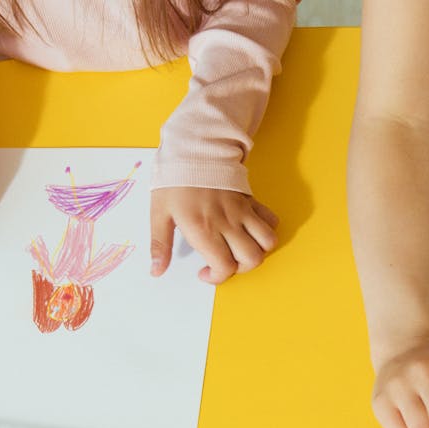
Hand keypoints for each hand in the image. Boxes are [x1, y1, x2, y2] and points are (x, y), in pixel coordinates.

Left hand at [150, 187, 278, 283]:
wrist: (193, 149)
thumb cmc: (174, 180)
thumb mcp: (159, 213)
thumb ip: (160, 245)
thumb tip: (156, 271)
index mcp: (204, 229)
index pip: (225, 267)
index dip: (217, 277)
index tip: (205, 272)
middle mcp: (228, 222)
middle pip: (252, 259)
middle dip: (240, 269)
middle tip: (224, 263)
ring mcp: (243, 211)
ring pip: (267, 242)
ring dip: (257, 252)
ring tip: (240, 250)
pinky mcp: (251, 200)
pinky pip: (271, 220)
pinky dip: (266, 230)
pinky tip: (250, 231)